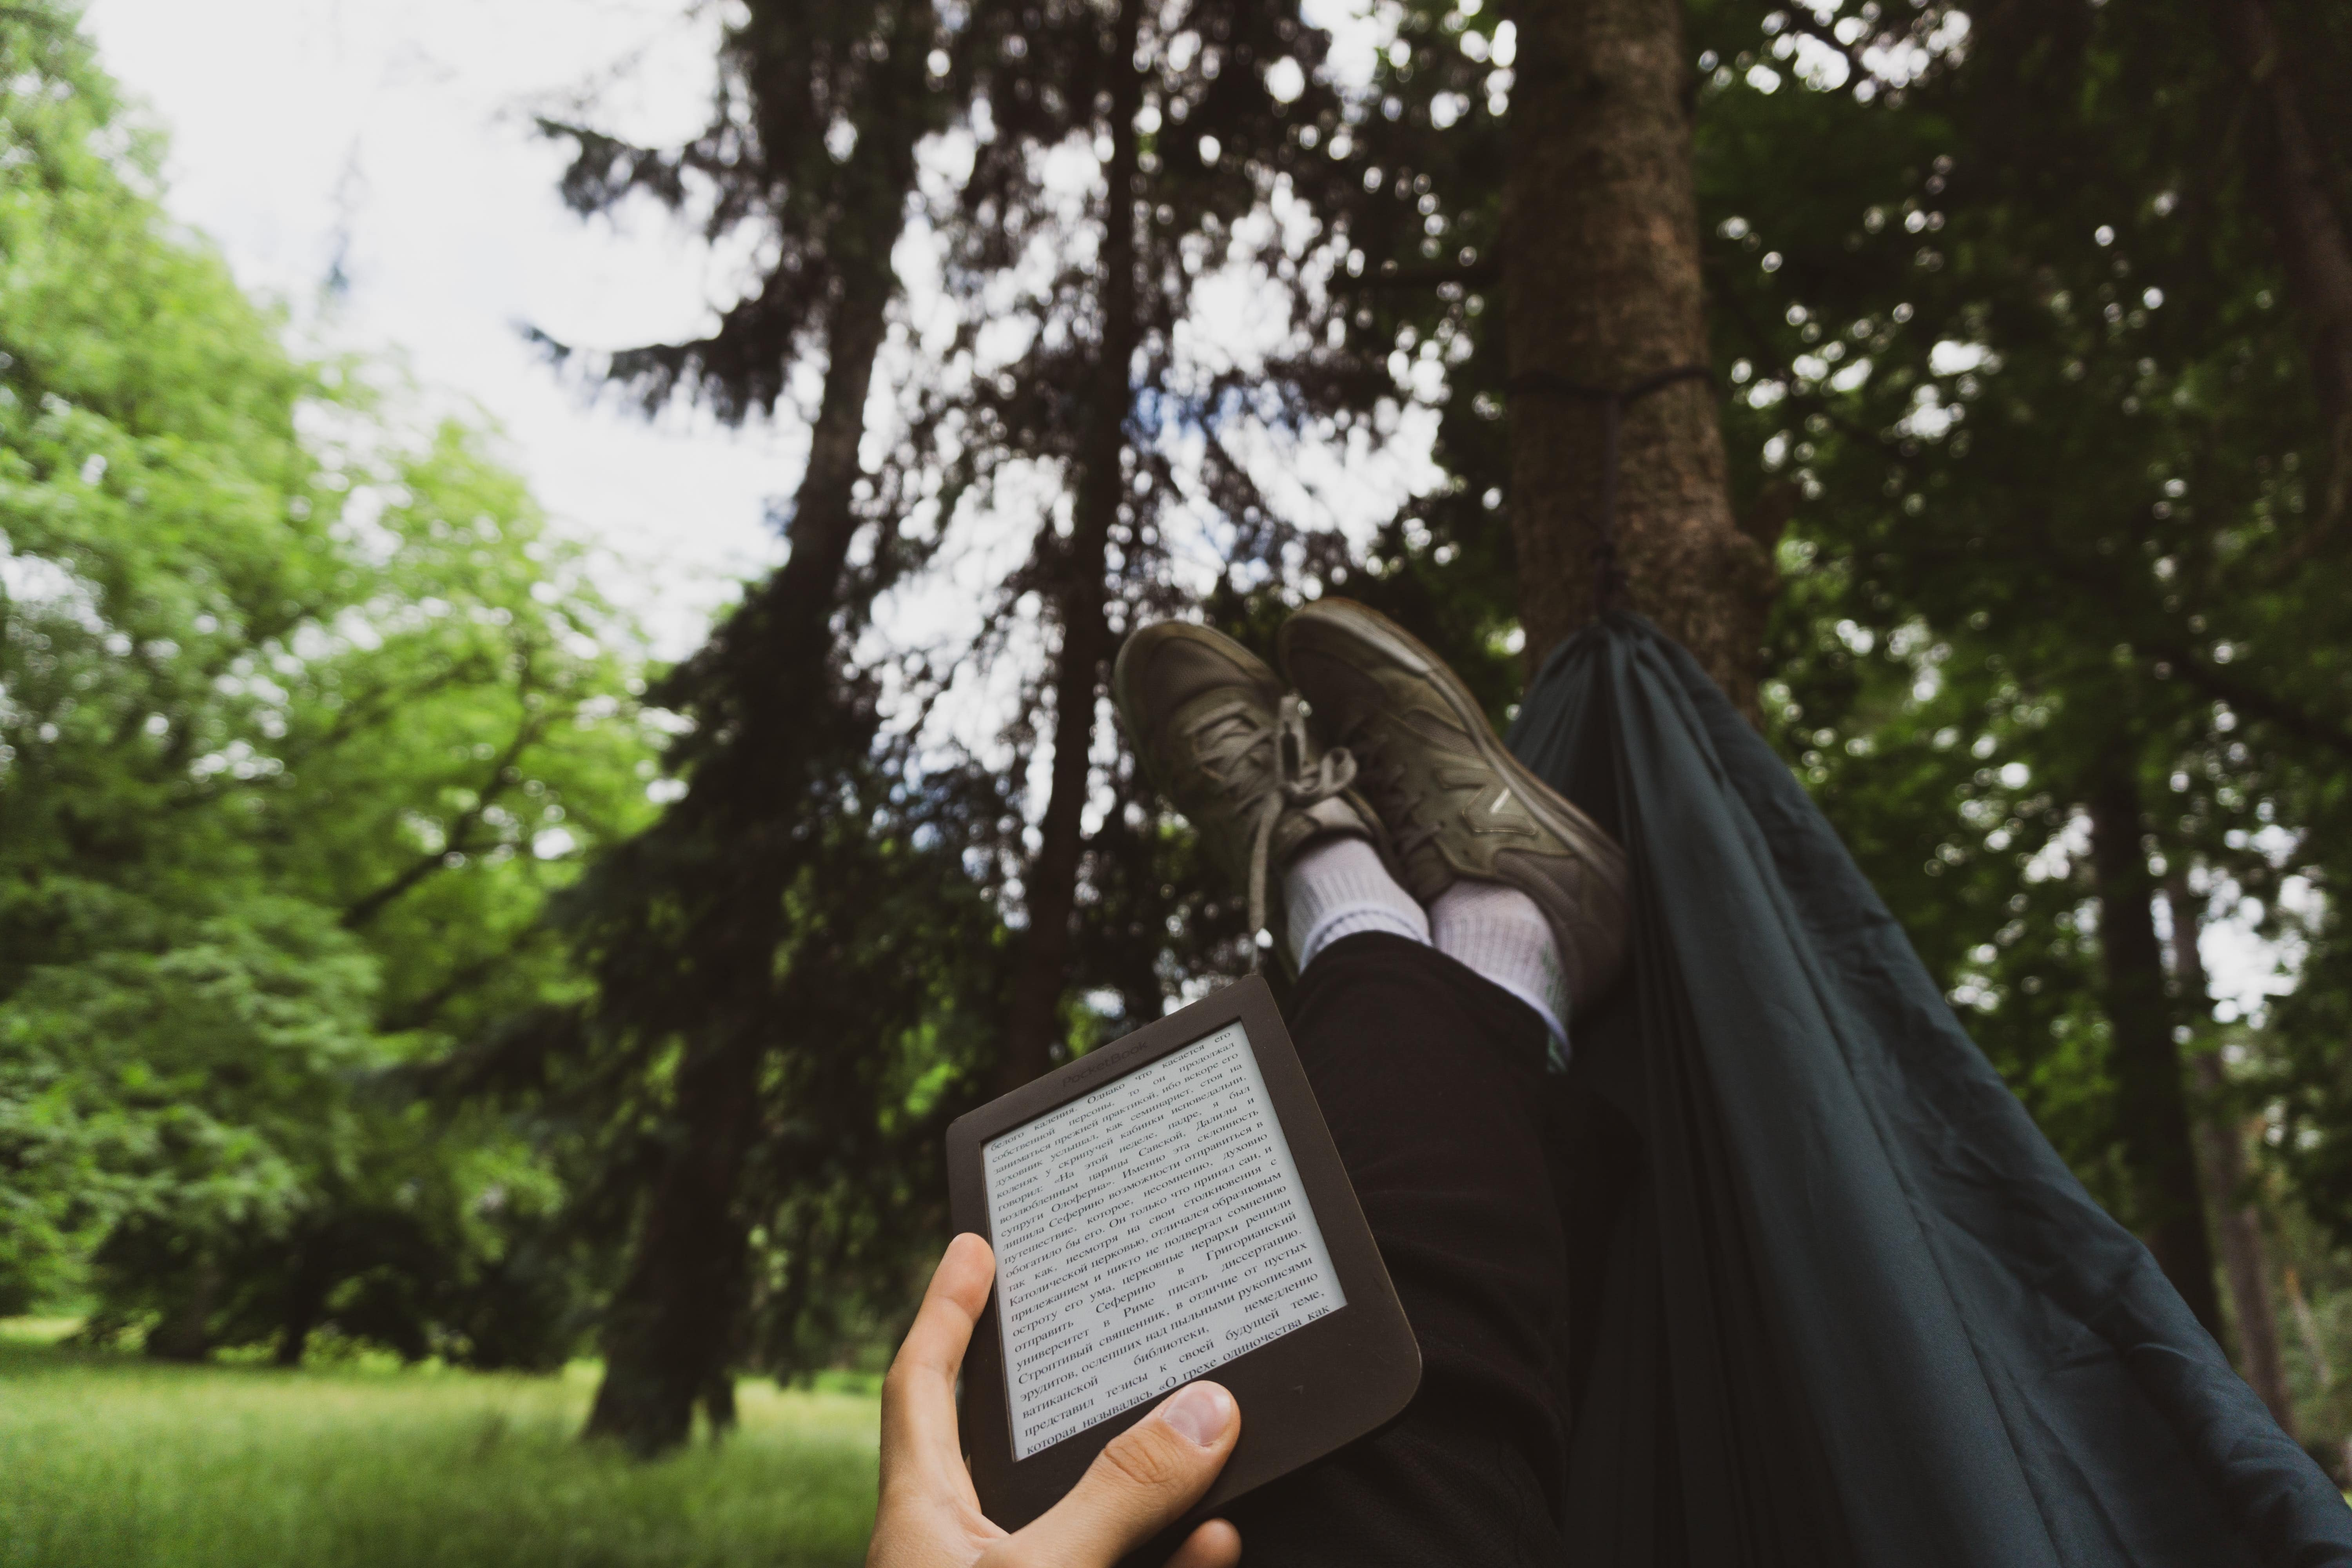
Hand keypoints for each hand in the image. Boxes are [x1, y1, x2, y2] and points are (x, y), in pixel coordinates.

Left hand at [867, 1232, 1243, 1567]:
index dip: (944, 1312)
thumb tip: (1202, 1412)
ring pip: (1085, 1521)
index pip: (922, 1385)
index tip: (972, 1248)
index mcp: (921, 1517)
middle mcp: (957, 1550)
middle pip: (1006, 1444)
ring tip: (1205, 1437)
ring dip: (1149, 1486)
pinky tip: (1218, 1536)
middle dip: (1063, 1387)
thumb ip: (1116, 1495)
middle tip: (1106, 1323)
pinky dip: (1172, 1559)